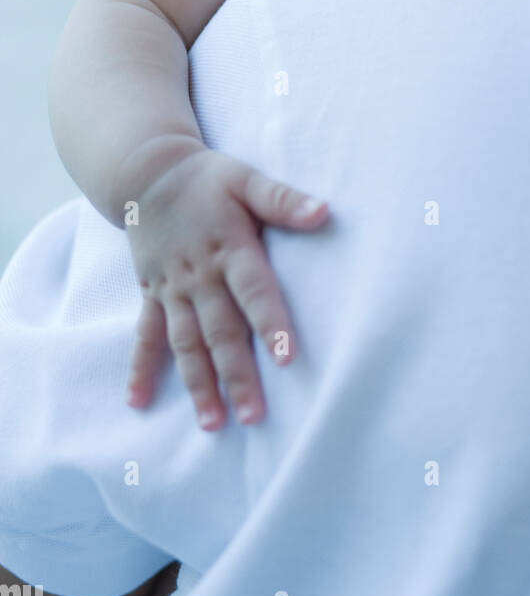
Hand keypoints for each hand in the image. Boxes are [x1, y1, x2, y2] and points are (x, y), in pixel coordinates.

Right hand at [123, 145, 328, 429]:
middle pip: (221, 331)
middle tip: (253, 416)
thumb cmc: (208, 178)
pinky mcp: (152, 293)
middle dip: (237, 375)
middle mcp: (199, 275)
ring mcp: (172, 288)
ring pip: (186, 343)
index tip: (287, 358)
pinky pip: (145, 335)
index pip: (254, 291)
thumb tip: (324, 211)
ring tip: (213, 423)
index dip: (271, 323)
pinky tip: (139, 401)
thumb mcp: (247, 179)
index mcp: (229, 248)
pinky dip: (141, 368)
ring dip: (198, 383)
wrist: (147, 172)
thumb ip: (283, 200)